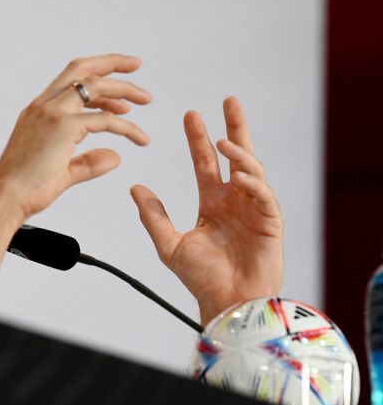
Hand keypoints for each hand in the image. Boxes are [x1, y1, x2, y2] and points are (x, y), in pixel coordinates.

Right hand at [0, 54, 151, 221]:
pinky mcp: (62, 127)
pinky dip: (126, 127)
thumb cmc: (25, 189)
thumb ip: (88, 161)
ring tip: (145, 99)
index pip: (70, 80)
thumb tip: (114, 156)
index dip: (97, 75)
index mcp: (38, 111)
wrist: (5, 199)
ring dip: (124, 89)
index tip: (120, 81)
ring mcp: (52, 113)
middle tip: (136, 64)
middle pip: (81, 69)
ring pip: (94, 85)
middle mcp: (44, 106)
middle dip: (111, 62)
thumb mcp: (62, 170)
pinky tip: (139, 138)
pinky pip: (104, 120)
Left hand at [130, 97, 283, 325]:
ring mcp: (254, 209)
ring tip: (224, 139)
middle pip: (236, 156)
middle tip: (229, 101)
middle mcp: (235, 201)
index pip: (205, 163)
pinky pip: (264, 196)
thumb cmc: (202, 278)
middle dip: (234, 128)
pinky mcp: (271, 223)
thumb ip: (153, 216)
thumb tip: (135, 187)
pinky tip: (241, 174)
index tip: (190, 114)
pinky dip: (254, 183)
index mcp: (213, 203)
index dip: (199, 139)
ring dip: (240, 153)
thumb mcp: (169, 245)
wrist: (226, 304)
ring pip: (252, 170)